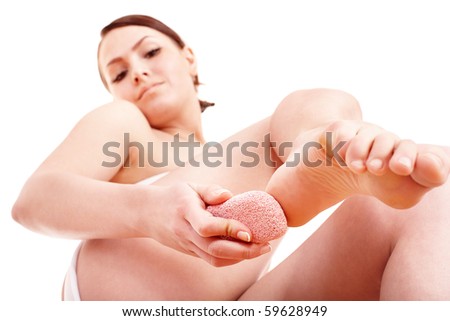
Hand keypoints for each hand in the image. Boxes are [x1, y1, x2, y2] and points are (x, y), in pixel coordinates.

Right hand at [151, 183, 271, 266]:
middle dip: (244, 251)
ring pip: (214, 260)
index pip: (207, 227)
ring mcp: (186, 245)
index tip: (250, 231)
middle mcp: (185, 232)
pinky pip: (211, 260)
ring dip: (240, 258)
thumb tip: (230, 196)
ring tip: (260, 249)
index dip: (229, 230)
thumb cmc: (173, 196)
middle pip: (214, 250)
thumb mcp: (190, 186)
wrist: (147, 214)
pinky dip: (231, 259)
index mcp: (185, 212)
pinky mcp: (190, 252)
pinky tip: (245, 251)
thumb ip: (210, 190)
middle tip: (265, 245)